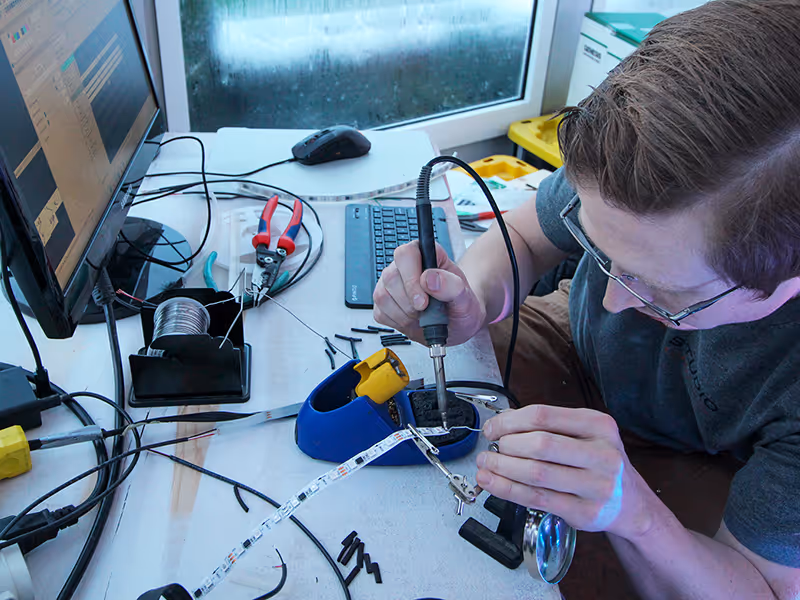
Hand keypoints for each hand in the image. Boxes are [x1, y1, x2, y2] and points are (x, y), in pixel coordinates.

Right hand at [372, 241, 485, 344]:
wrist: (455, 326)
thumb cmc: (460, 306)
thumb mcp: (465, 298)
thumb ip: (452, 285)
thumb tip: (430, 279)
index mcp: (426, 255)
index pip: (407, 254)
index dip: (411, 278)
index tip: (424, 300)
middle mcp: (404, 266)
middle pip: (391, 277)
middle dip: (409, 301)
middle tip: (426, 311)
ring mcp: (390, 284)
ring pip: (383, 296)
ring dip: (405, 314)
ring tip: (422, 315)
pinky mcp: (382, 303)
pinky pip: (381, 312)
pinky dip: (398, 322)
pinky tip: (412, 320)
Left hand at [476, 405, 657, 539]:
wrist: (630, 503)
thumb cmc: (600, 463)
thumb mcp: (585, 434)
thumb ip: (549, 425)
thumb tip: (504, 422)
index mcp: (599, 425)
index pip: (544, 415)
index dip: (510, 421)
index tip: (493, 428)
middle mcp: (602, 454)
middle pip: (540, 444)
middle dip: (507, 445)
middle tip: (492, 448)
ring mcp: (596, 486)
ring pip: (536, 474)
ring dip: (502, 468)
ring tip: (487, 464)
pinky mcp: (584, 512)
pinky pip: (537, 499)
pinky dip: (508, 490)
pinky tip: (494, 483)